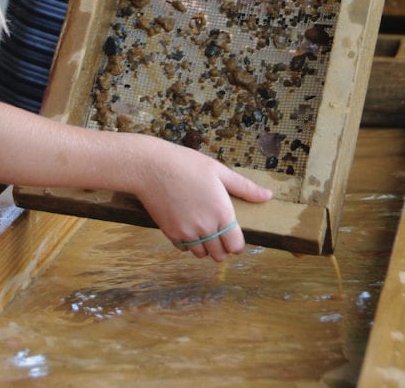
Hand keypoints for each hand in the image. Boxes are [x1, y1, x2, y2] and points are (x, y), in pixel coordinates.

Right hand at [131, 136, 272, 261]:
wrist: (150, 167)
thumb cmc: (186, 164)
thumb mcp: (218, 170)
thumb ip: (244, 187)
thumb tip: (268, 196)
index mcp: (222, 213)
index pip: (236, 246)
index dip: (236, 243)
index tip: (232, 235)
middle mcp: (207, 227)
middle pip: (220, 255)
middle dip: (221, 247)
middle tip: (218, 231)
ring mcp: (187, 232)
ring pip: (201, 254)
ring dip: (204, 246)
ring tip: (202, 228)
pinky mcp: (171, 233)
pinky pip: (184, 248)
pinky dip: (187, 242)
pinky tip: (186, 225)